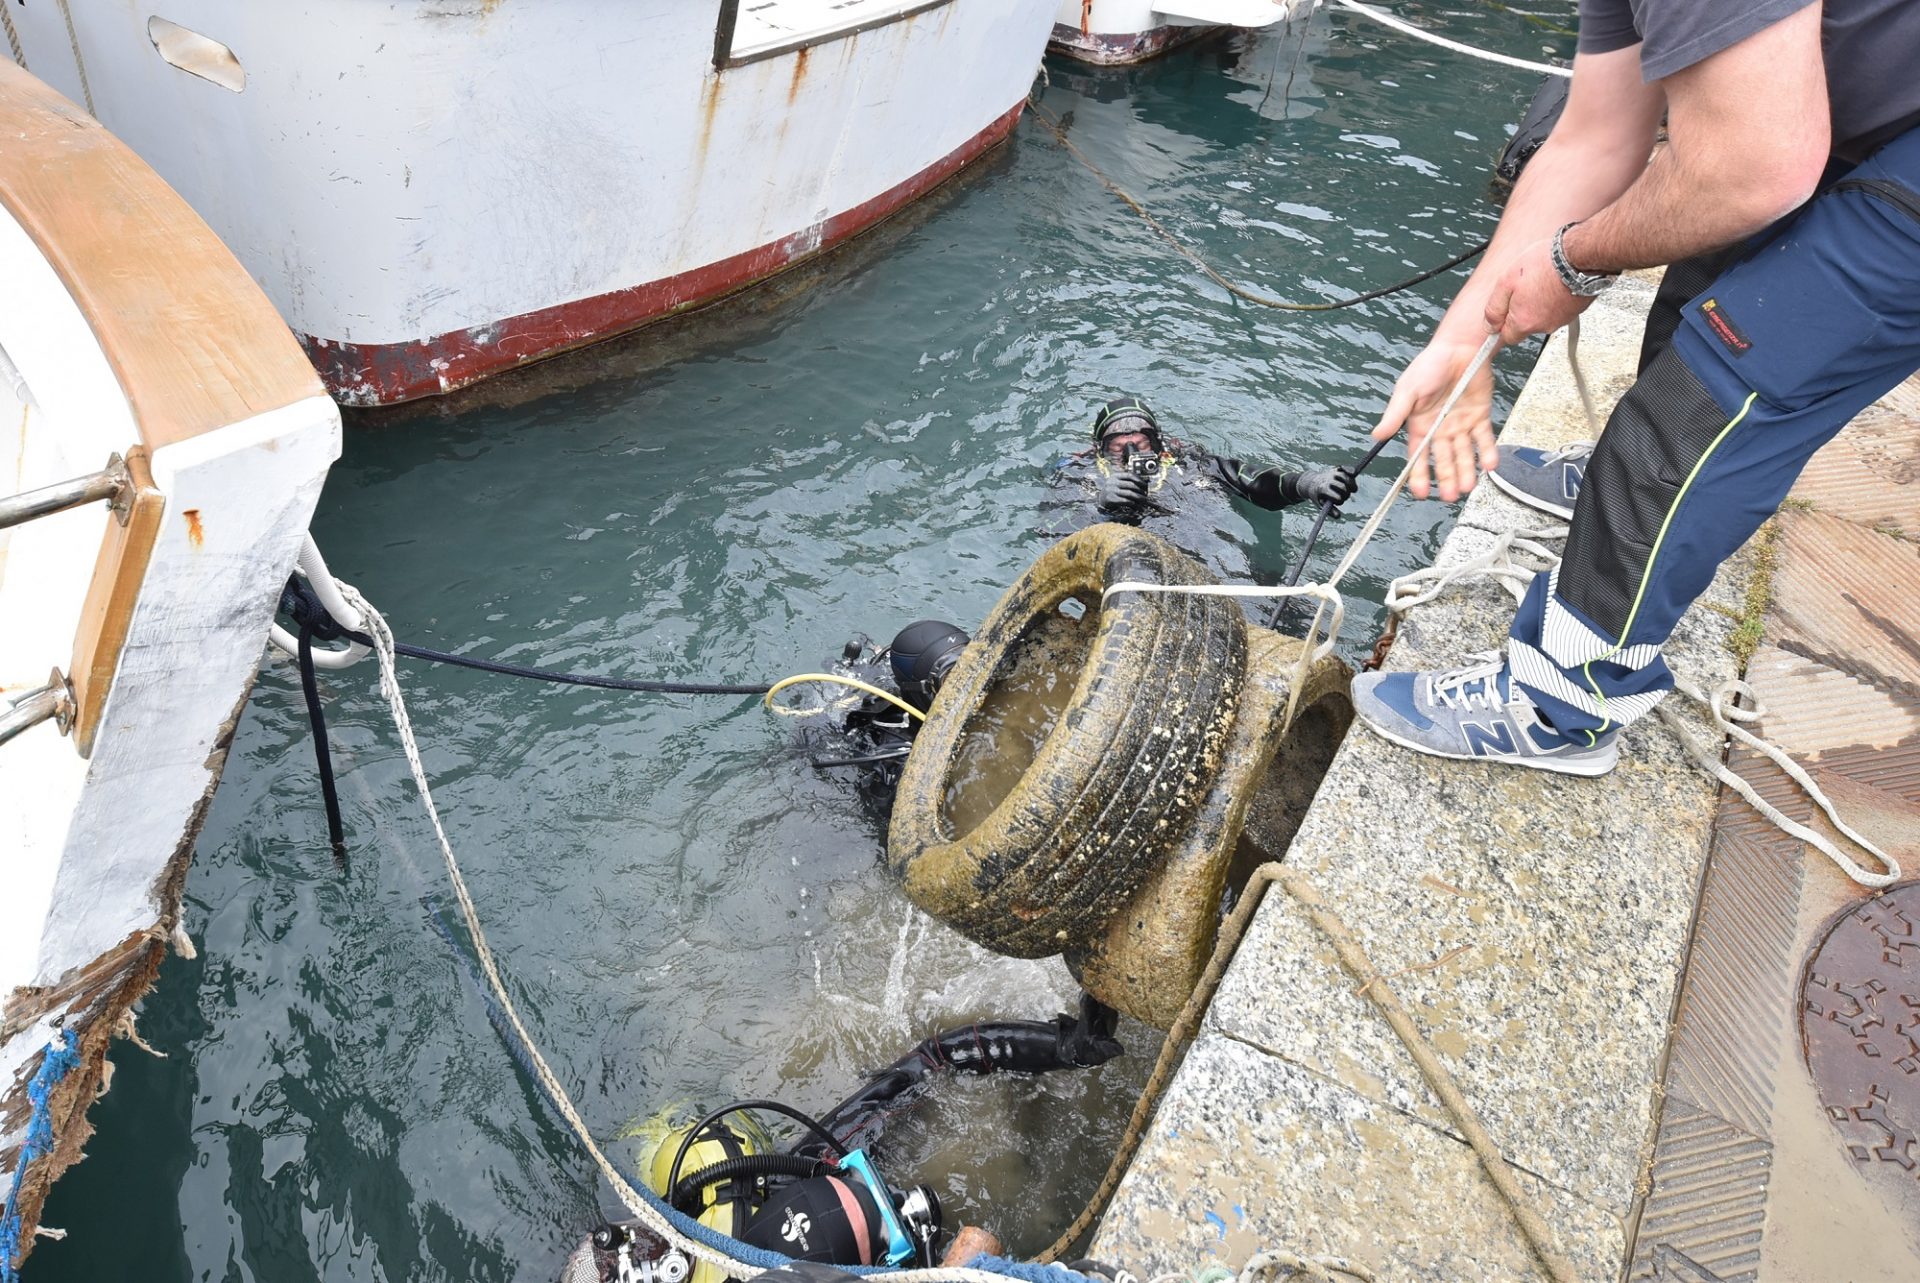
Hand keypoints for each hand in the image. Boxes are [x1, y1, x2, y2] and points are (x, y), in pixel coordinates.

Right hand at [1096, 470, 1145, 511]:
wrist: (1101, 499)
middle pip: (1131, 485)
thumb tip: (1144, 484)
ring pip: (1129, 493)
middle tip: (1146, 494)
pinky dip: (1133, 503)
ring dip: (1139, 498)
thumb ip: (1127, 482)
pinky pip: (1125, 501)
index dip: (1139, 479)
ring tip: (1144, 501)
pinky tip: (1137, 506)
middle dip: (1141, 490)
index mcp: (1115, 476)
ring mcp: (1111, 490)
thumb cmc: (1113, 490)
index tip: (1145, 485)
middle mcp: (1113, 482)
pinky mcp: (1111, 499)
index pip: (1129, 475)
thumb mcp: (1117, 483)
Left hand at [1296, 465, 1356, 513]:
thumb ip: (1330, 510)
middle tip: (1345, 496)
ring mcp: (1332, 473)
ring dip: (1351, 485)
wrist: (1311, 482)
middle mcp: (1328, 480)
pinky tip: (1354, 473)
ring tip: (1352, 489)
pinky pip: (1346, 468)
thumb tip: (1338, 516)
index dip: (1339, 500)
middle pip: (1343, 488)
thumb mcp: (1321, 504)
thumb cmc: (1318, 496)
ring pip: (1346, 478)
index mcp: (1322, 489)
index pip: (1337, 496)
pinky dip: (1351, 470)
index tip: (1339, 501)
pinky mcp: (1336, 469)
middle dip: (1346, 494)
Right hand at [1372, 336, 1500, 501]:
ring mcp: (1461, 424)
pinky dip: (1488, 452)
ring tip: (1468, 487)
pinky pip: (1484, 439)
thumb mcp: (1408, 390)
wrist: (1460, 347)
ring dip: (1466, 471)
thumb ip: (1395, 414)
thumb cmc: (1429, 366)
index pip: (1418, 456)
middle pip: (1443, 460)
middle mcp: (1440, 429)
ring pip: (1464, 454)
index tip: (1421, 493)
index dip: (1419, 475)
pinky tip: (1490, 465)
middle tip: (1450, 496)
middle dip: (1446, 479)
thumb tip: (1376, 436)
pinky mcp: (1480, 416)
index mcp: (1420, 425)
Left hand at [1483, 236, 1595, 344]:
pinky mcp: (1575, 312)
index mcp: (1524, 322)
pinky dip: (1555, 300)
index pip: (1507, 337)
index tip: (1504, 312)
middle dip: (1523, 310)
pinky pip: (1558, 310)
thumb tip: (1489, 326)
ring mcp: (1562, 320)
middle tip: (1524, 288)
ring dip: (1539, 304)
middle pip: (1526, 326)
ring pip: (1543, 317)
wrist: (1578, 256)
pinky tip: (1554, 283)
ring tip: (1541, 281)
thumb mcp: (1506, 282)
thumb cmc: (1544, 264)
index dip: (1503, 323)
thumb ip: (1494, 308)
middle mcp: (1544, 326)